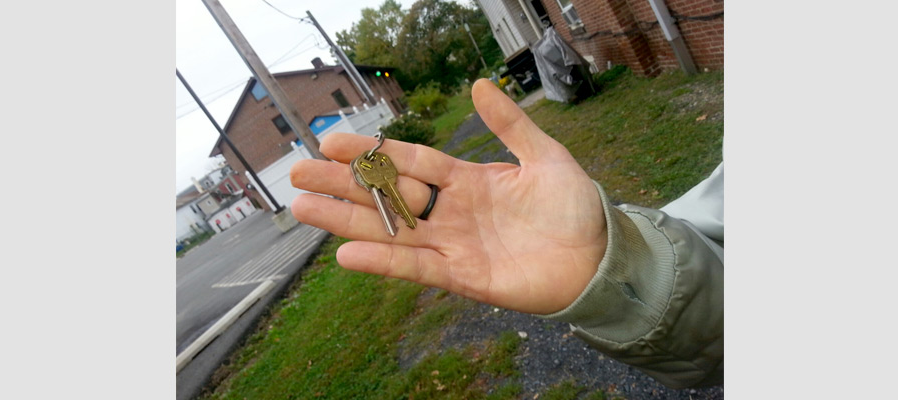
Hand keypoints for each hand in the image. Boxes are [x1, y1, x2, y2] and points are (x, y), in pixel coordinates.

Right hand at [290, 79, 605, 313]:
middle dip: (343, 185)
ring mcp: (454, 245)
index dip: (371, 152)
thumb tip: (479, 85)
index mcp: (467, 180)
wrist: (599, 259)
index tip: (331, 141)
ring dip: (346, 221)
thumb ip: (510, 124)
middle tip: (297, 173)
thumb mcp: (545, 156)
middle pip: (387, 195)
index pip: (408, 161)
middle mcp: (452, 212)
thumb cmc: (576, 208)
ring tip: (303, 209)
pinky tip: (345, 254)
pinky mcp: (462, 277)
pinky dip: (382, 262)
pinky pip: (415, 268)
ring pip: (390, 230)